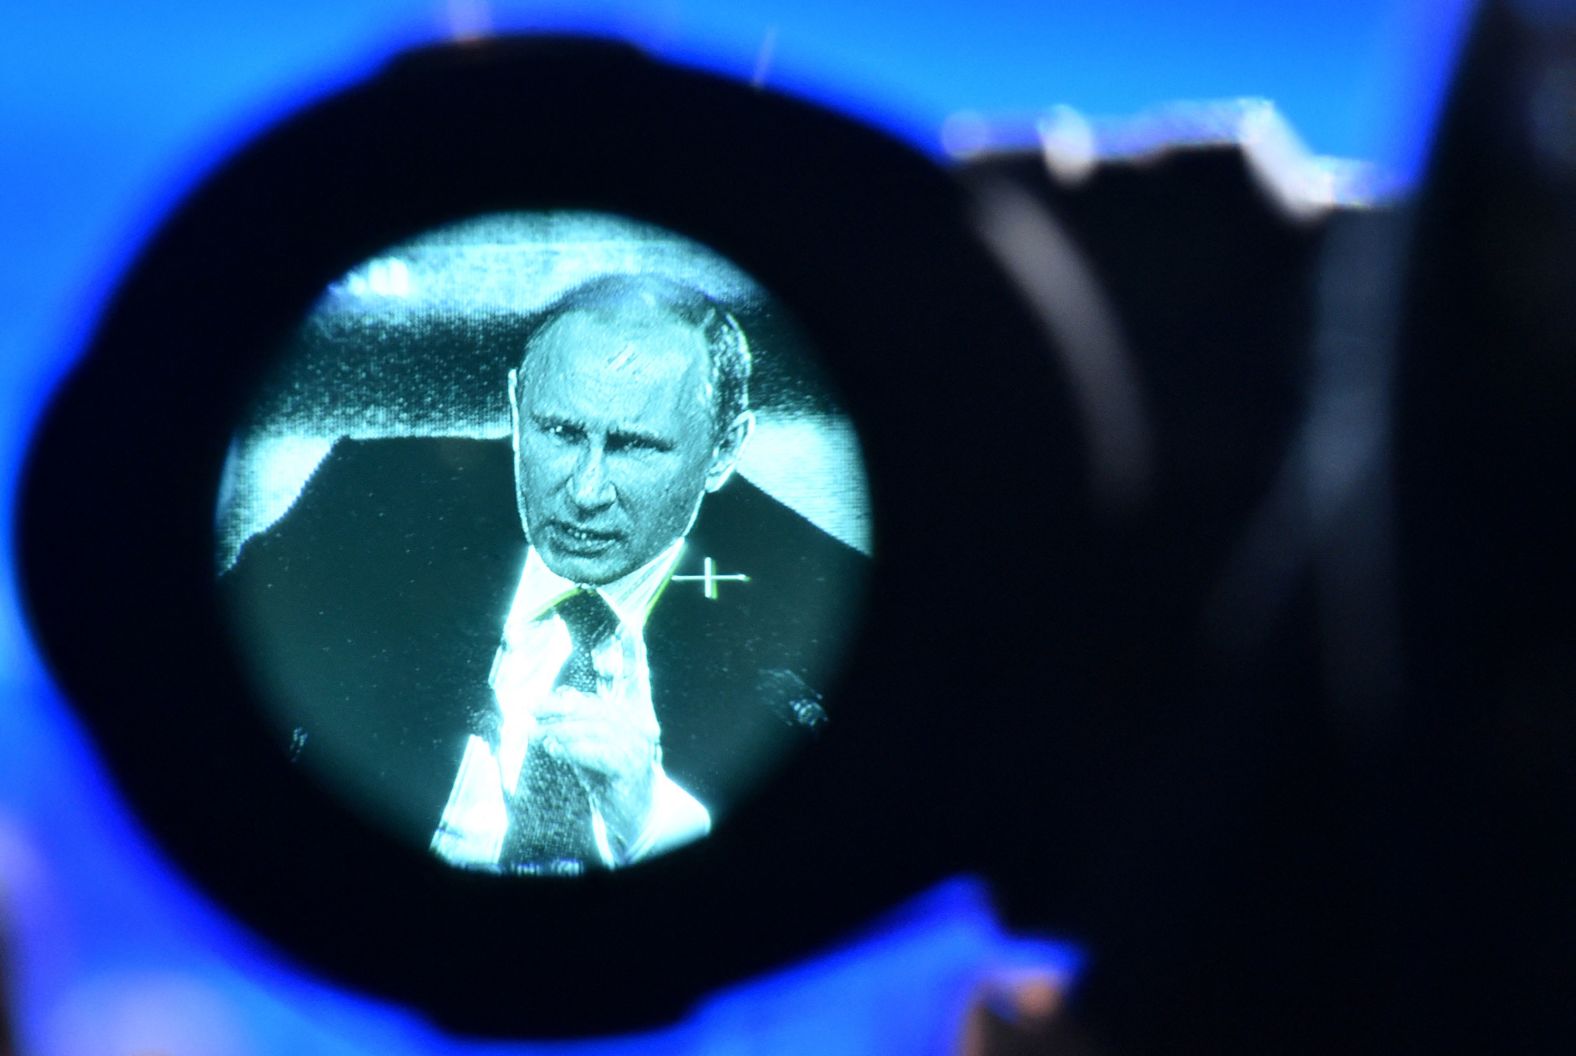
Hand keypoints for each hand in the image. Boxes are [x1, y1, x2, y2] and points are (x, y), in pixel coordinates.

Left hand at [533, 687, 657, 851]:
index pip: (594, 703)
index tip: (536, 704)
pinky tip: (555, 750)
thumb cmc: (612, 784)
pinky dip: (575, 749)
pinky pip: (601, 753)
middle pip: (596, 712)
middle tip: (532, 713)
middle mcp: (635, 732)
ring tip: (538, 734)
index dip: (564, 701)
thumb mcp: (590, 752)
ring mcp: (636, 750)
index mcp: (628, 723)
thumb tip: (561, 695)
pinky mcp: (630, 770)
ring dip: (563, 730)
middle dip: (560, 711)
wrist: (640, 818)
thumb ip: (578, 729)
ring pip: (597, 730)